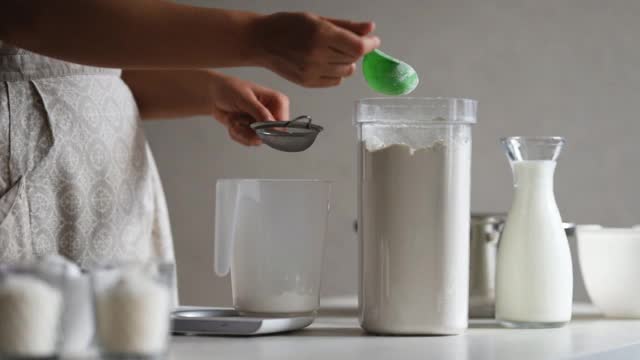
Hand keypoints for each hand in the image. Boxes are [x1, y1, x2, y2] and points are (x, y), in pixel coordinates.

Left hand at [208, 72, 288, 145]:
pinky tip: (232, 124)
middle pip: (269, 135)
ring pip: (257, 140)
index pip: (282, 124)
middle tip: (237, 121)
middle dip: (249, 131)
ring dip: (240, 133)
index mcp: (278, 102)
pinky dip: (237, 135)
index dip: (267, 129)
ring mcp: (263, 124)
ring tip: (233, 120)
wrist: (214, 94)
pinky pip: (248, 141)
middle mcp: (273, 114)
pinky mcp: (254, 131)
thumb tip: (273, 127)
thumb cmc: (230, 89)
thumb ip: (260, 112)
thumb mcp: (245, 99)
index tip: (252, 126)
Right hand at [250, 12, 380, 86]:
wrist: (262, 41)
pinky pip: (335, 81)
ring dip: (346, 62)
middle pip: (353, 59)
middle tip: (344, 41)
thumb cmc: (287, 26)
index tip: (373, 41)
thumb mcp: (318, 19)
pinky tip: (324, 62)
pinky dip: (336, 73)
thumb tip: (370, 29)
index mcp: (320, 34)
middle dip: (355, 50)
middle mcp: (317, 55)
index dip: (370, 44)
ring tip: (331, 52)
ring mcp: (312, 71)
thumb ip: (347, 26)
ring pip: (346, 71)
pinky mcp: (308, 83)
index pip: (357, 47)